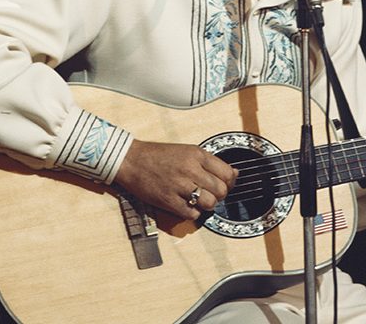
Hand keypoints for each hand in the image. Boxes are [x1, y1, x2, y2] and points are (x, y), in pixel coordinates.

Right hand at [114, 140, 237, 219]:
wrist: (132, 160)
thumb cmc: (159, 155)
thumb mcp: (188, 150)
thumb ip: (210, 162)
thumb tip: (234, 174)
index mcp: (197, 154)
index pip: (227, 173)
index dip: (230, 182)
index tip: (225, 184)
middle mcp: (190, 169)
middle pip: (221, 190)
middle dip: (220, 195)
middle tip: (212, 193)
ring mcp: (179, 186)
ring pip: (209, 203)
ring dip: (208, 205)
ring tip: (200, 200)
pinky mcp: (168, 201)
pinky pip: (192, 214)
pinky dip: (194, 213)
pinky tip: (188, 205)